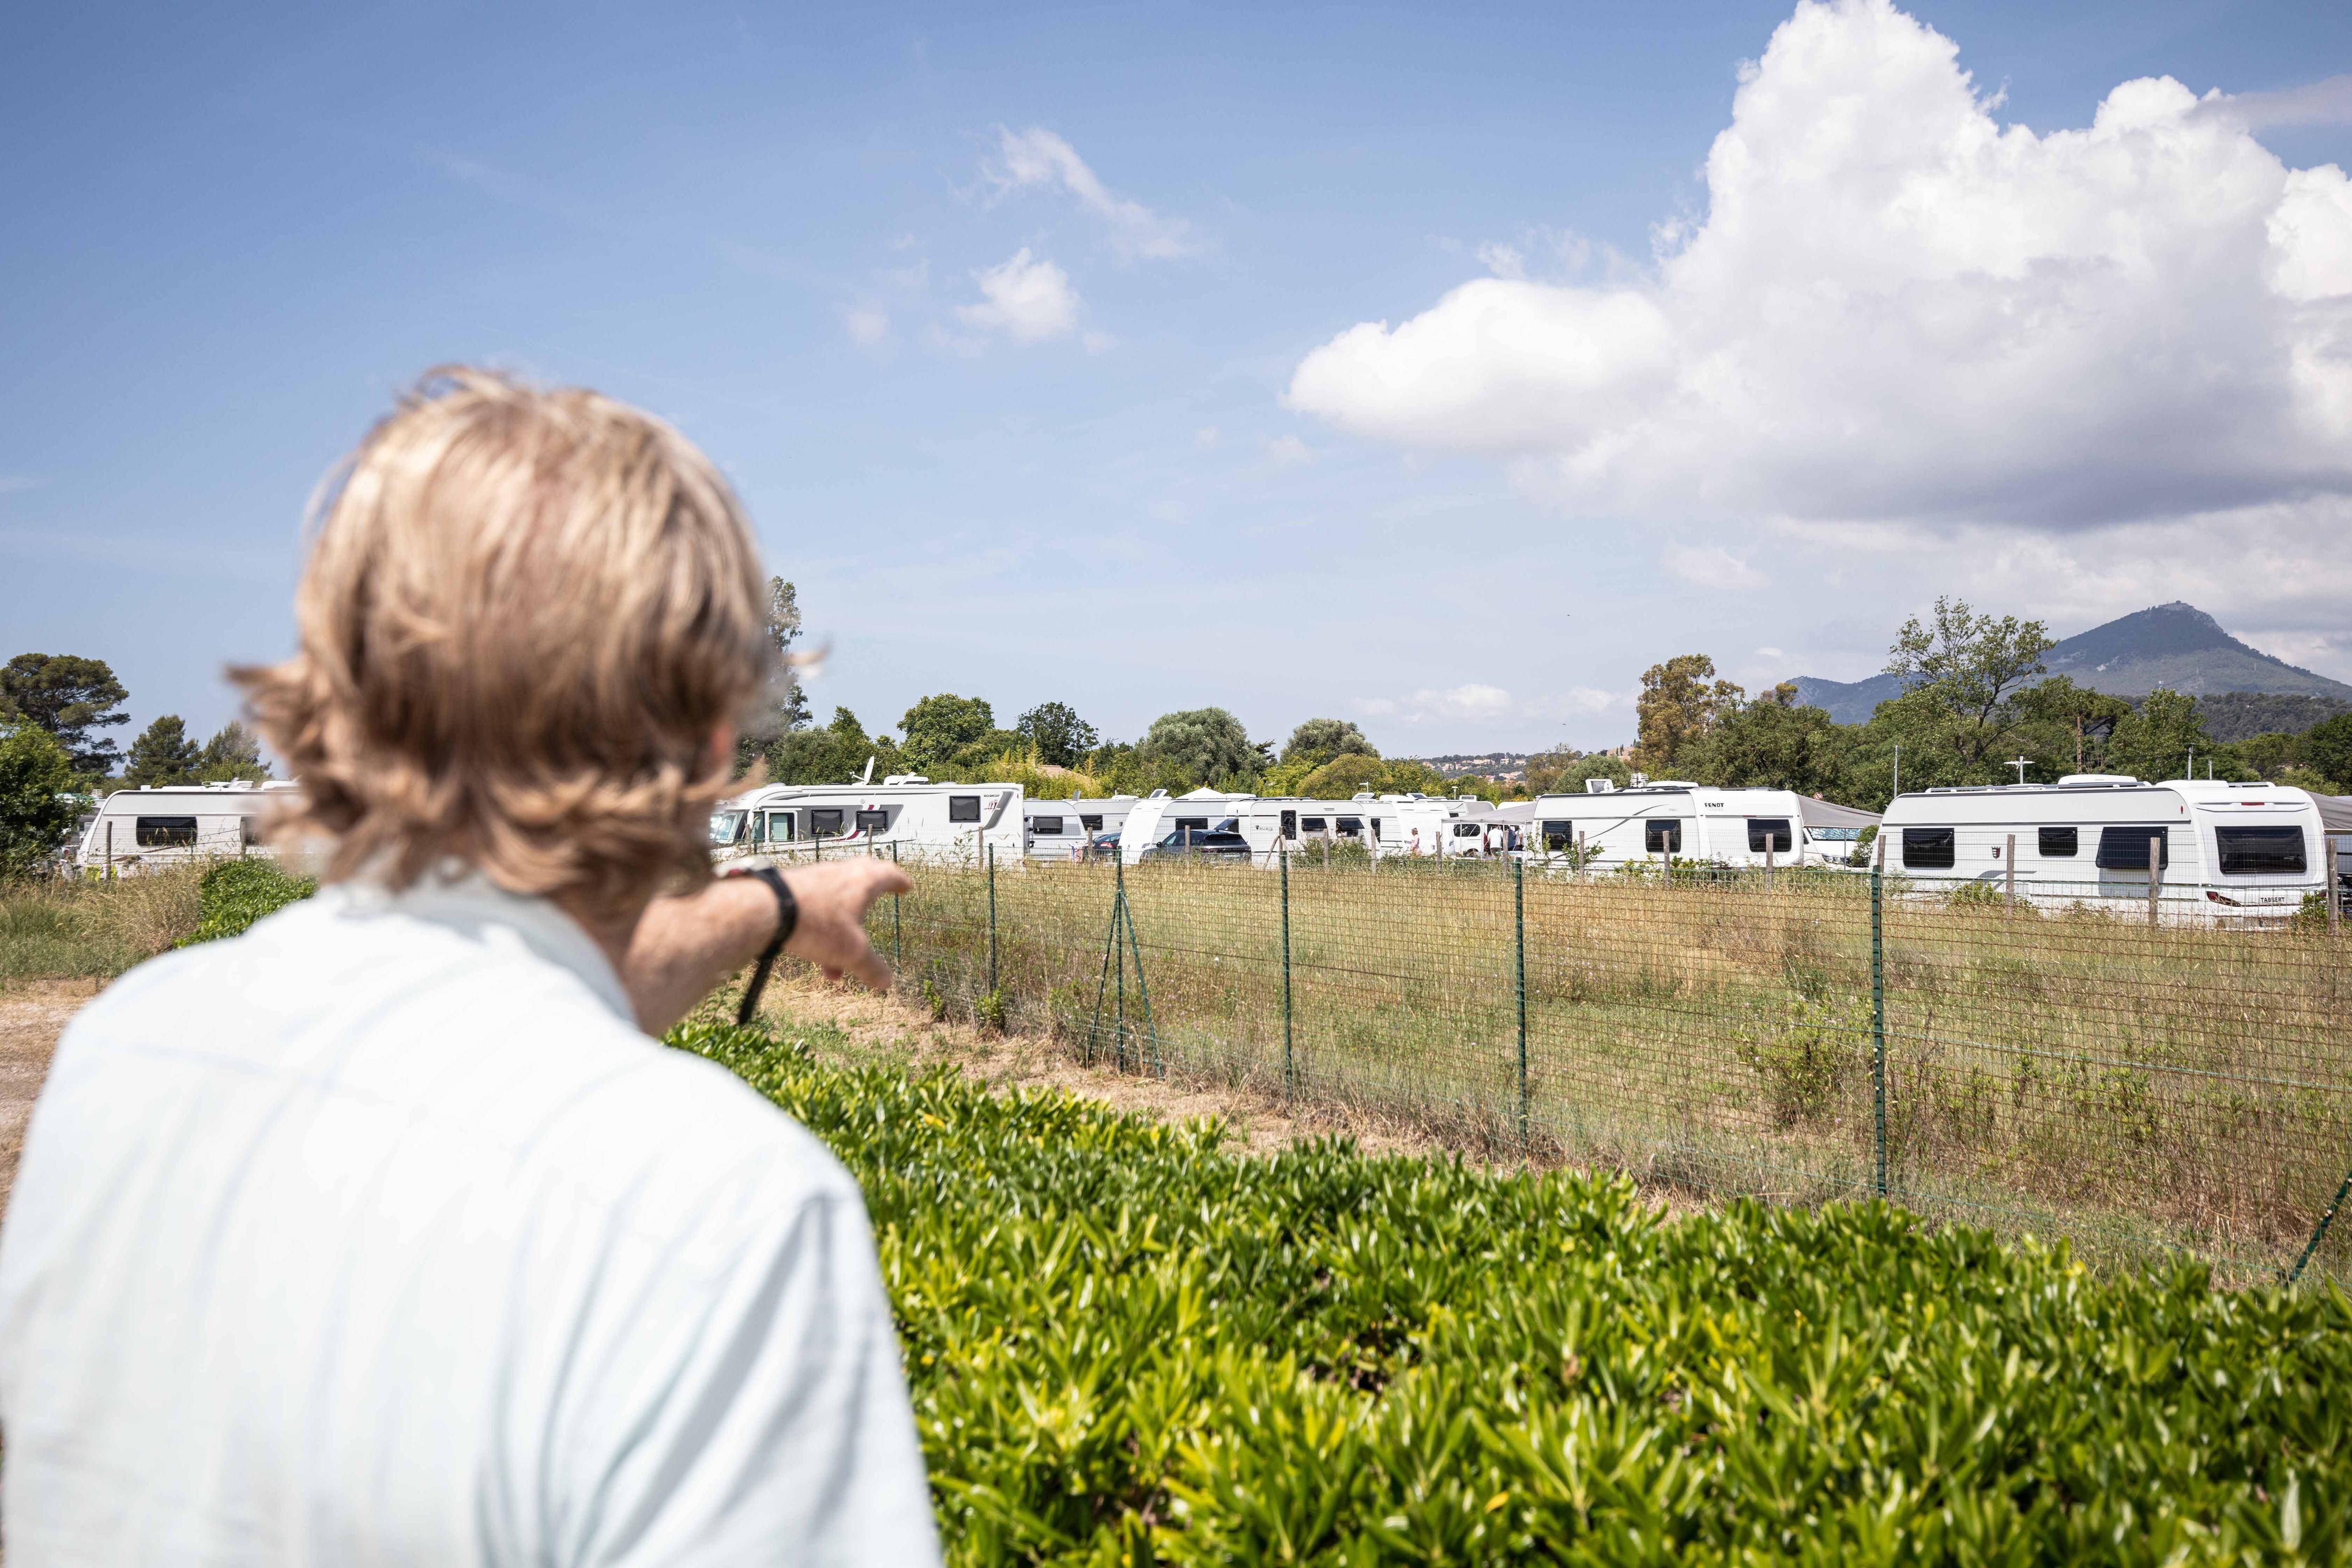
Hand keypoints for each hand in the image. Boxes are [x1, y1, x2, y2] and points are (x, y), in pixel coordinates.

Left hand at [623, 857, 912, 1032]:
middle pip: (862, 880)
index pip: (889, 874)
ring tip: (834, 970)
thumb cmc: (817, 925)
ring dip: (840, 932)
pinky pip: (813, 910)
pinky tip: (812, 954)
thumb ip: (872, 968)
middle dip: (871, 899)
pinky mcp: (792, 889)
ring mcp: (814, 879)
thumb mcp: (852, 953)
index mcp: (863, 881)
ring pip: (835, 904)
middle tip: (878, 903)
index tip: (906, 886)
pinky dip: (819, 931)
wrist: (765, 911)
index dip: (900, 882)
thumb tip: (886, 983)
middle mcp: (839, 874)